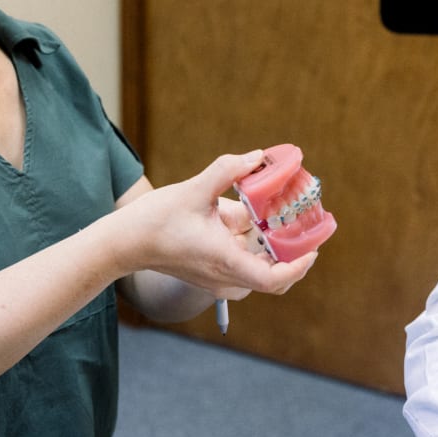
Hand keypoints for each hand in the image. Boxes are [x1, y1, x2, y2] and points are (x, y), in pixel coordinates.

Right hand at [113, 151, 317, 296]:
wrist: (124, 244)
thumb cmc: (154, 221)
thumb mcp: (193, 190)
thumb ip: (227, 171)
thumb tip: (258, 157)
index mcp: (225, 260)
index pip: (273, 279)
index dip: (299, 266)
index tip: (313, 248)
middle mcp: (225, 277)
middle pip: (274, 276)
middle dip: (293, 252)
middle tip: (304, 225)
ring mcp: (218, 278)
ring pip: (260, 269)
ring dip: (274, 247)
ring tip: (281, 216)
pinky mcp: (212, 273)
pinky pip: (245, 264)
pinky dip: (256, 246)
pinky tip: (252, 218)